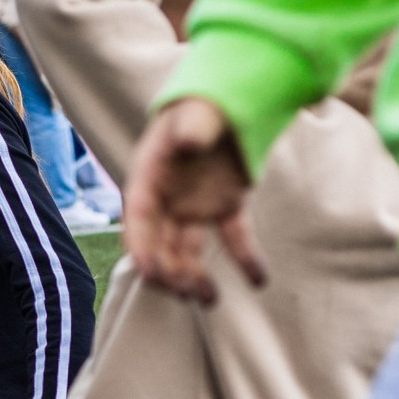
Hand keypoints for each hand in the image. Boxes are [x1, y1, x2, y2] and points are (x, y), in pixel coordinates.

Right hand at [125, 96, 265, 304]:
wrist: (229, 98)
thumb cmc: (204, 101)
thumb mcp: (197, 110)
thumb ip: (192, 126)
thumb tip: (186, 143)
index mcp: (151, 173)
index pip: (140, 216)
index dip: (141, 245)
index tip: (150, 272)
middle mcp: (168, 195)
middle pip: (160, 241)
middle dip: (169, 270)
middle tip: (186, 293)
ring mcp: (195, 203)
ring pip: (188, 247)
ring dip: (195, 274)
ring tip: (211, 300)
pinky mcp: (224, 205)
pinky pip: (233, 236)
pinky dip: (245, 257)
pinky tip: (259, 279)